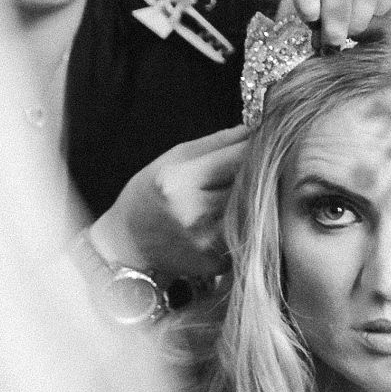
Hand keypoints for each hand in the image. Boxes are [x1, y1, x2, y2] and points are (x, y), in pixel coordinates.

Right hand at [88, 125, 247, 280]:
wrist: (127, 245)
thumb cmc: (149, 194)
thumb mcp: (174, 158)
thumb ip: (217, 142)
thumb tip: (256, 127)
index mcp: (178, 182)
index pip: (238, 158)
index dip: (257, 148)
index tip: (263, 143)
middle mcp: (193, 214)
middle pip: (251, 186)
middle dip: (259, 174)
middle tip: (260, 167)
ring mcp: (206, 243)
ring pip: (254, 212)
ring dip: (257, 200)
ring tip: (242, 192)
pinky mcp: (217, 263)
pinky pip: (246, 235)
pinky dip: (246, 223)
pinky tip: (230, 218)